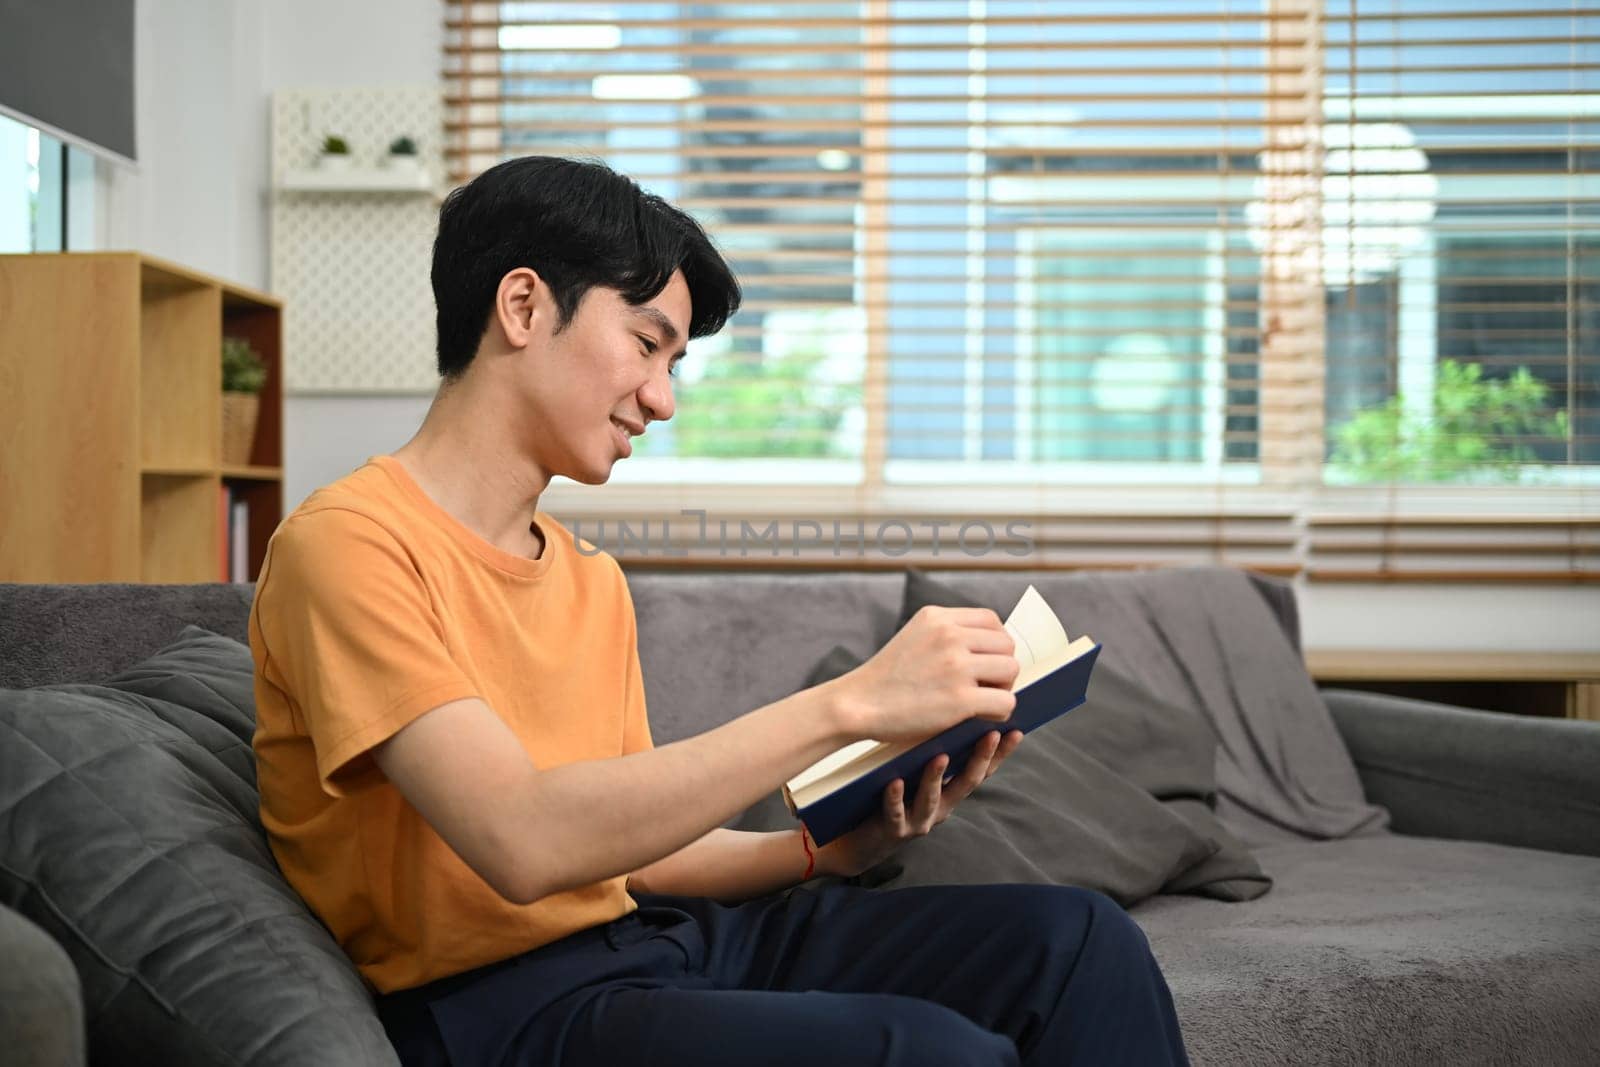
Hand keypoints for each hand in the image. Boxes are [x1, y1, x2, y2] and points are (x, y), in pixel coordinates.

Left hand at [817, 728, 1024, 878]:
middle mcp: (940, 807)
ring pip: (931, 798)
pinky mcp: (893, 830)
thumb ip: (933, 752)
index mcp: (949, 792)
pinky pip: (895, 813)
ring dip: (936, 776)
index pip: (981, 770)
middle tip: (992, 733)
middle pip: (966, 783)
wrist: (859, 841)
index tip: (1016, 730)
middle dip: (980, 758)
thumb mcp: (916, 774)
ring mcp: (918, 820)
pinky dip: (895, 797)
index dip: (1000, 753)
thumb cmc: (890, 798)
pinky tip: (895, 782)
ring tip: (940, 756)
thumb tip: (950, 712)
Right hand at [828, 605, 1018, 743]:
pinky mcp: (960, 698)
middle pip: (1006, 645)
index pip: (992, 621)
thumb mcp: (914, 637)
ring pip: (1010, 670)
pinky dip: (998, 713)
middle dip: (1000, 667)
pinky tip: (979, 717)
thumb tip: (993, 648)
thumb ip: (947, 634)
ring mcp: (955, 666)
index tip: (983, 663)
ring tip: (981, 701)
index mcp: (937, 617)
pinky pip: (1005, 702)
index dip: (994, 645)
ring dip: (1002, 689)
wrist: (856, 705)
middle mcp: (949, 635)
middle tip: (983, 686)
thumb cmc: (886, 679)